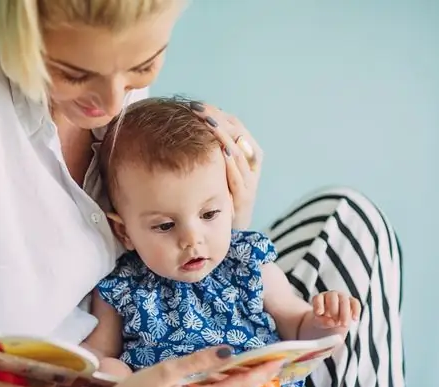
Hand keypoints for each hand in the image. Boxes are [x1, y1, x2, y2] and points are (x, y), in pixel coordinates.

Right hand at [89, 346, 283, 386]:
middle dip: (256, 379)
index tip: (278, 360)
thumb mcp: (166, 372)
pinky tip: (223, 382)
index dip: (260, 372)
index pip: (239, 386)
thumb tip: (227, 352)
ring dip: (241, 386)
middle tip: (273, 363)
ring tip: (254, 369)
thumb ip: (198, 362)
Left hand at [188, 101, 262, 228]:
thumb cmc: (215, 198)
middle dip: (219, 120)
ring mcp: (249, 183)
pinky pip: (239, 178)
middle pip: (238, 135)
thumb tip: (188, 127)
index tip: (199, 105)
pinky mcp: (244, 200)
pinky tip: (221, 150)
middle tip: (199, 108)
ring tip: (208, 122)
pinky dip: (231, 163)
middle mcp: (250, 166)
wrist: (225, 229)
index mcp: (245, 156)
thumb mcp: (212, 172)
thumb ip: (208, 153)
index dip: (219, 114)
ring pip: (239, 153)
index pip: (235, 127)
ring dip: (224, 136)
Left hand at [311, 290, 360, 328]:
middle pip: (332, 298)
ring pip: (344, 301)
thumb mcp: (319, 323)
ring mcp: (341, 297)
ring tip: (344, 325)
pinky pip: (355, 303)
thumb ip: (323, 322)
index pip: (318, 299)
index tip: (319, 313)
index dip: (318, 305)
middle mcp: (330, 295)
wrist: (332, 322)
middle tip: (335, 322)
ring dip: (345, 313)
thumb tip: (331, 322)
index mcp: (319, 298)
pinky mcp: (351, 301)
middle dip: (334, 310)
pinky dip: (356, 311)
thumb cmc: (323, 320)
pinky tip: (354, 319)